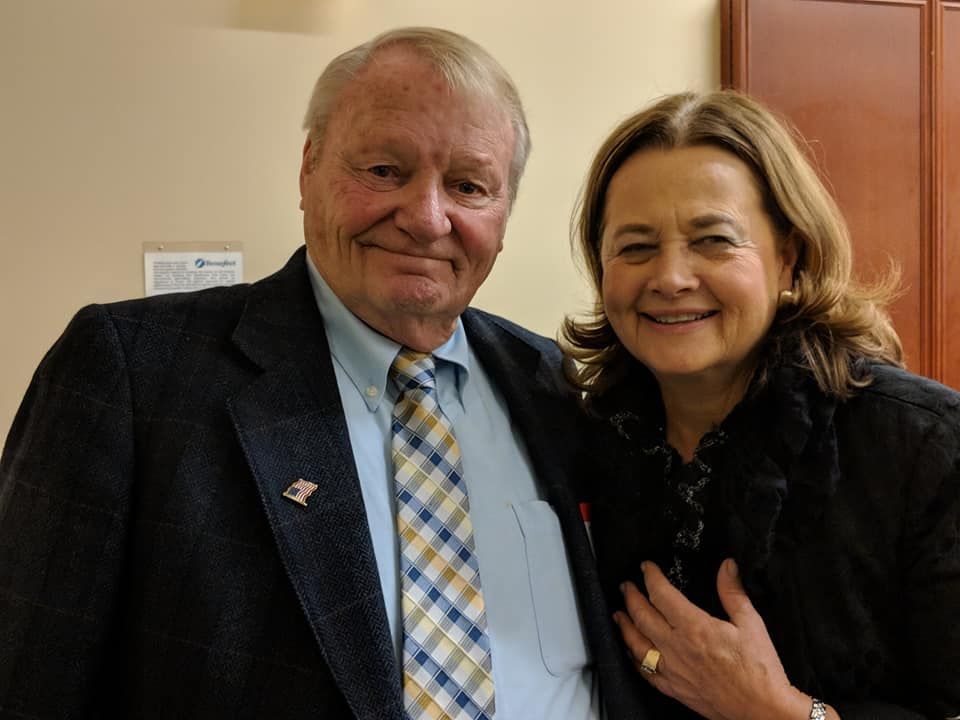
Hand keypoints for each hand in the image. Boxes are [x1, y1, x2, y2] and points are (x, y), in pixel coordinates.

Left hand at [613, 559, 817, 719]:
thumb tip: (727, 566)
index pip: (662, 595)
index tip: (646, 567)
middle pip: (642, 616)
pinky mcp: (673, 689)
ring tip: (619, 614)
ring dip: (625, 626)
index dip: (651, 577)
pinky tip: (631, 651)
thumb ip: (733, 593)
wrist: (761, 711)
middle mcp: (677, 647)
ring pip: (637, 643)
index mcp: (694, 628)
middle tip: (626, 586)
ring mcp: (672, 670)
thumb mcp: (751, 624)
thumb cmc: (759, 670)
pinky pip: (644, 671)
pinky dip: (633, 657)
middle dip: (631, 598)